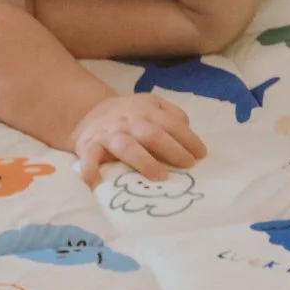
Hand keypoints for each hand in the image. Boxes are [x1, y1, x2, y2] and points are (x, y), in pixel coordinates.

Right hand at [70, 93, 206, 188]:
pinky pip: (89, 159)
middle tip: (188, 165)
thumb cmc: (128, 115)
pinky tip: (98, 184)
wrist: (88, 113)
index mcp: (146, 110)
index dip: (187, 138)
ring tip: (160, 178)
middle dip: (172, 149)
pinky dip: (91, 171)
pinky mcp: (89, 147)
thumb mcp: (150, 105)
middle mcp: (128, 121)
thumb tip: (187, 128)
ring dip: (144, 162)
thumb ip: (170, 114)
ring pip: (127, 147)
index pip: (171, 123)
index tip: (201, 155)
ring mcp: (109, 134)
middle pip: (152, 134)